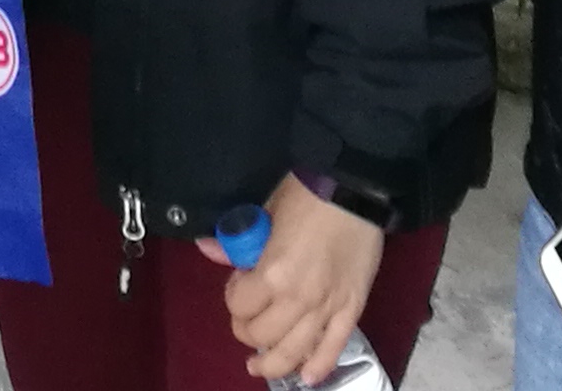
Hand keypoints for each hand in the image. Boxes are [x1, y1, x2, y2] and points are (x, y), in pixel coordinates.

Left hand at [202, 175, 382, 383]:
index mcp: (273, 275)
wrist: (354, 189)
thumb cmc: (305, 197)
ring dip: (273, 363)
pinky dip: (319, 367)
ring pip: (295, 353)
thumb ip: (237, 241)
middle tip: (248, 315)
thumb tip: (207, 249)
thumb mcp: (263, 213)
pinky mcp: (352, 310)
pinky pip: (334, 348)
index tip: (240, 283)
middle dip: (247, 329)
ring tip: (258, 365)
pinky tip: (306, 378)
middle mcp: (299, 300)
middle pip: (262, 335)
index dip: (233, 297)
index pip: (239, 306)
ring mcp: (328, 309)